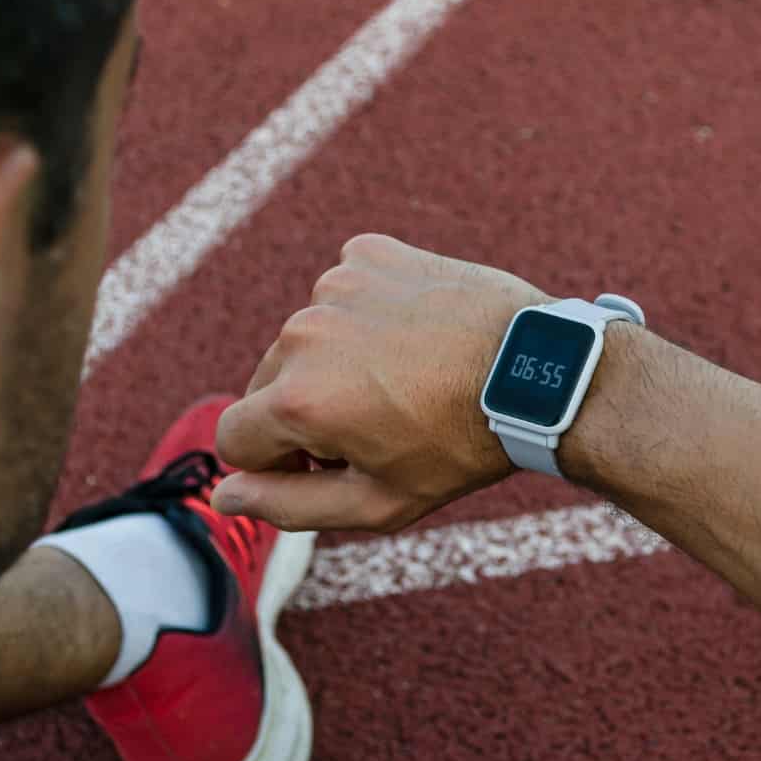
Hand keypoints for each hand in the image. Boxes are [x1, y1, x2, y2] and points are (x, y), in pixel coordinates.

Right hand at [213, 234, 544, 532]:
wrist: (537, 370)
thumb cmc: (462, 446)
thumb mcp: (378, 502)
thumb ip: (288, 505)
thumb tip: (222, 496)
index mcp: (296, 400)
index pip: (234, 439)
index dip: (277, 462)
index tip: (330, 461)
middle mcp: (303, 333)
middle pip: (267, 386)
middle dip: (304, 410)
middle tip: (377, 423)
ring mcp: (334, 285)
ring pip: (305, 338)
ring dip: (334, 359)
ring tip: (402, 376)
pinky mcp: (366, 254)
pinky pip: (341, 291)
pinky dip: (363, 312)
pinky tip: (411, 332)